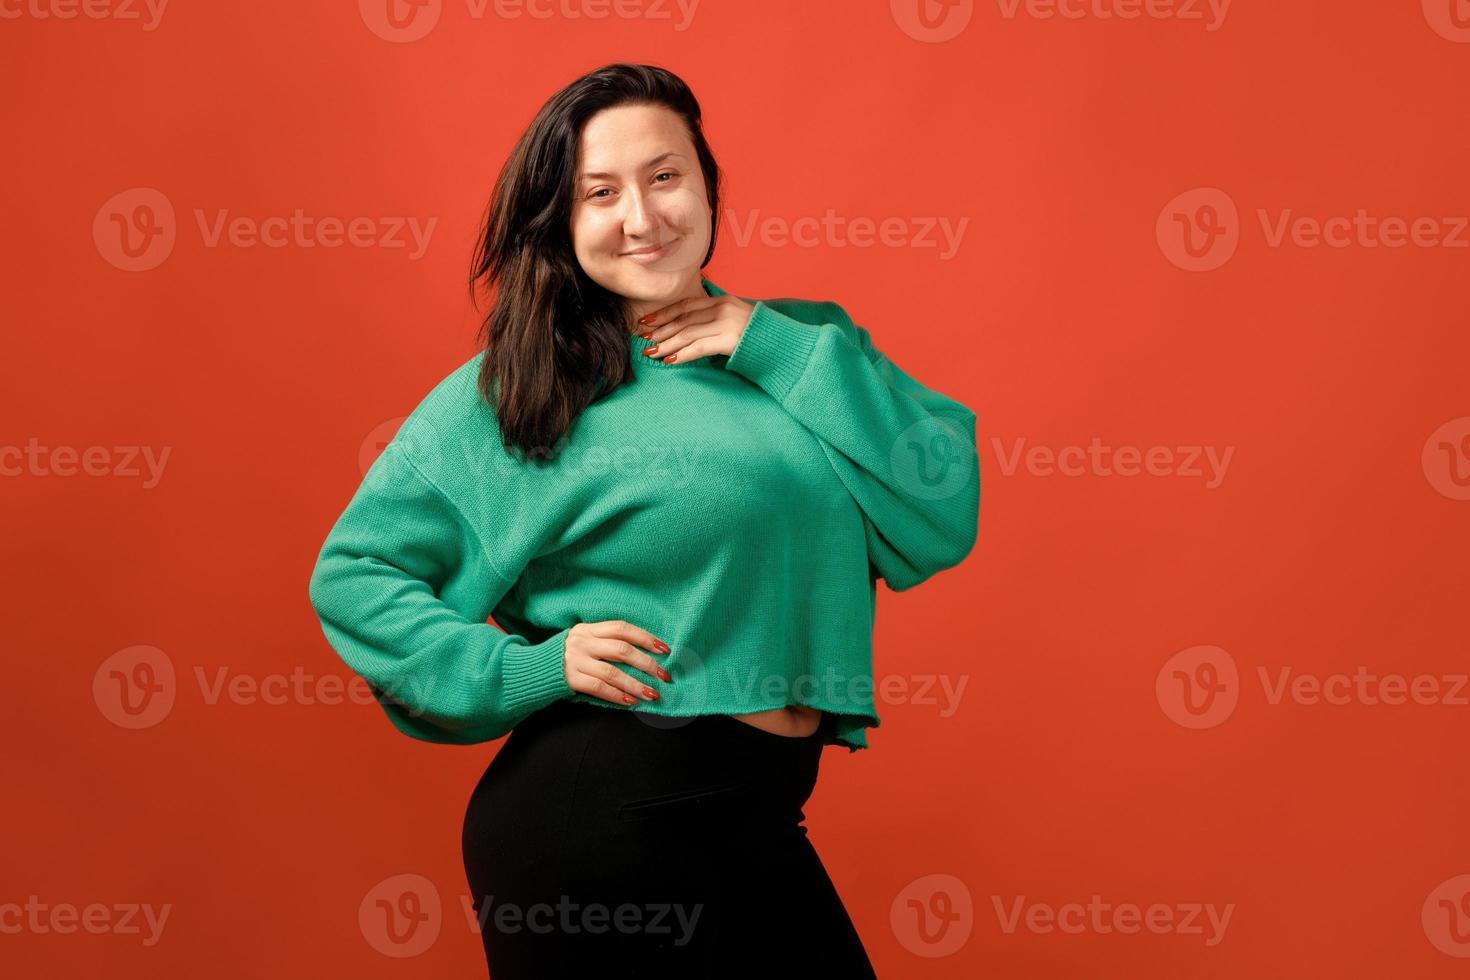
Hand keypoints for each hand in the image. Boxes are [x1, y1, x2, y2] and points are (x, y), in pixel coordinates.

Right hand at [563, 620, 673, 705]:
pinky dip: (616, 695)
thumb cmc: (566, 657)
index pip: (622, 628)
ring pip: (612, 672)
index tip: (665, 650)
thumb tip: (643, 654)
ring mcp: (574, 660)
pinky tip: (630, 701)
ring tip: (652, 694)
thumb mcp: (583, 641)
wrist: (533, 670)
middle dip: (647, 664)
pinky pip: (598, 687)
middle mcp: (582, 642)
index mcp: (588, 629)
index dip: (646, 638)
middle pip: (621, 650)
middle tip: (664, 676)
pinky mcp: (569, 679)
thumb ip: (605, 643)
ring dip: (635, 684)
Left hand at [635, 295, 755, 364]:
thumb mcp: (738, 319)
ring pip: (687, 333)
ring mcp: (726, 323)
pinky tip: (671, 361)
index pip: (686, 305)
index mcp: (722, 301)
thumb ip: (718, 320)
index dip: (664, 314)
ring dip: (666, 344)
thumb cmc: (761, 336)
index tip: (646, 322)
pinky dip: (682, 354)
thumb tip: (694, 330)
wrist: (785, 344)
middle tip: (643, 340)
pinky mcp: (729, 340)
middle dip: (660, 330)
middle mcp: (722, 308)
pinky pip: (699, 347)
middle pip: (683, 319)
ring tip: (652, 353)